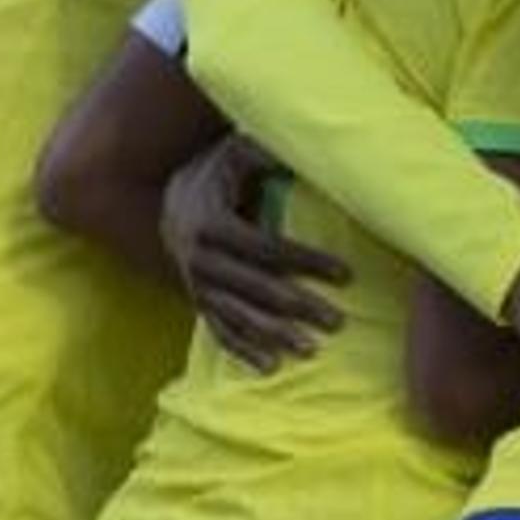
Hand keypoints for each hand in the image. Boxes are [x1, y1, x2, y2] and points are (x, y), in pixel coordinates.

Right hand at [163, 135, 347, 368]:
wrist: (174, 198)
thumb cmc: (221, 171)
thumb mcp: (238, 152)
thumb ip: (264, 154)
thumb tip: (301, 152)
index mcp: (210, 223)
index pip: (265, 248)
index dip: (305, 261)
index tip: (345, 274)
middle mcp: (198, 259)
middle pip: (253, 287)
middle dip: (296, 306)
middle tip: (337, 321)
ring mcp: (196, 285)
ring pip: (236, 315)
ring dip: (273, 335)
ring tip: (311, 350)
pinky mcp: (198, 301)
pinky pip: (219, 330)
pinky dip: (243, 350)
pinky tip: (271, 367)